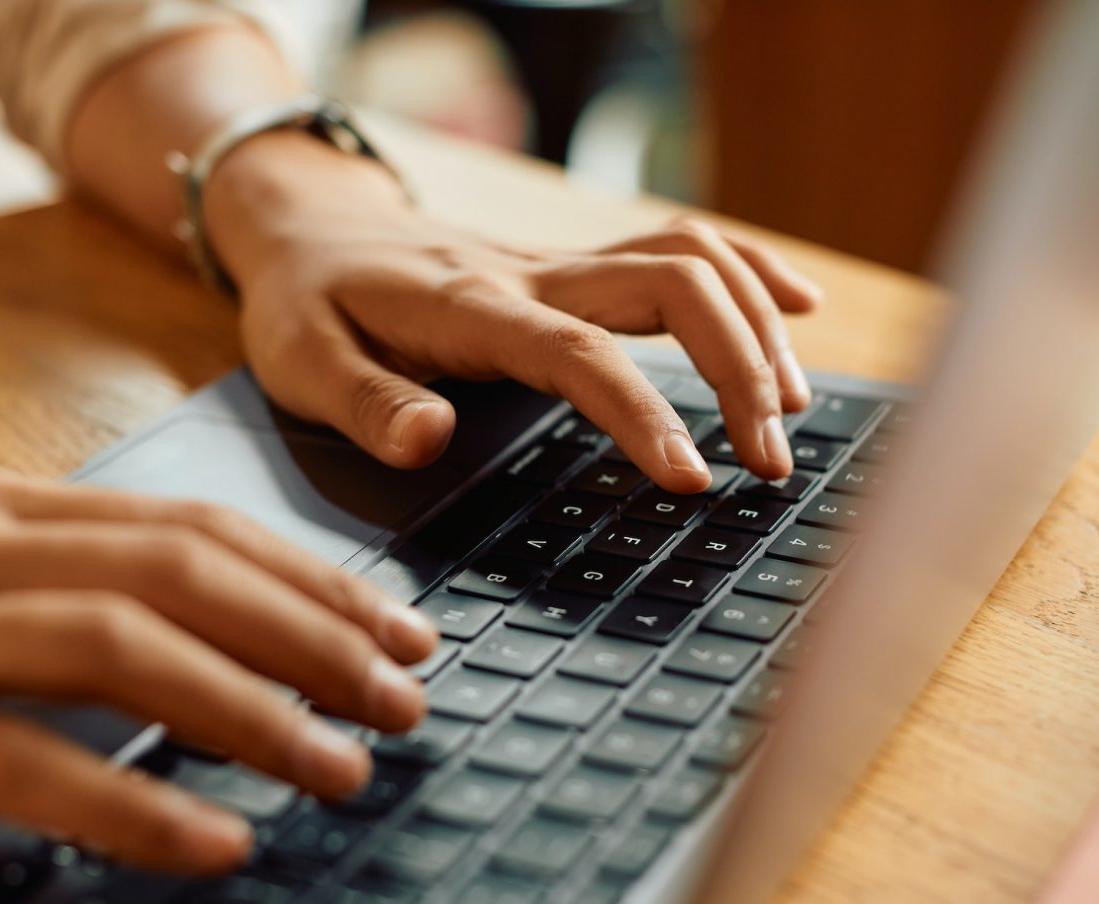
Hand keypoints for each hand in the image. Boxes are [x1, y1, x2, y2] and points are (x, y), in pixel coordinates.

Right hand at [0, 464, 437, 873]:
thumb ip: (54, 592)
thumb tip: (214, 639)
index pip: (188, 525)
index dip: (310, 576)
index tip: (398, 624)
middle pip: (175, 572)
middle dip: (312, 634)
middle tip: (405, 695)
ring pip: (114, 647)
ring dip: (251, 711)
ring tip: (344, 768)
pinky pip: (10, 764)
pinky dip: (126, 805)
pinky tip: (210, 843)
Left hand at [203, 133, 824, 492]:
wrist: (309, 228)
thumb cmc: (307, 305)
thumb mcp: (301, 360)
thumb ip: (363, 402)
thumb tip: (427, 440)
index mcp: (471, 308)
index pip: (579, 354)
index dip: (644, 412)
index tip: (694, 479)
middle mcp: (533, 275)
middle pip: (670, 287)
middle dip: (738, 367)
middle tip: (768, 462)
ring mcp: (561, 263)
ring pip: (689, 260)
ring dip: (755, 325)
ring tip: (792, 410)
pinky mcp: (577, 266)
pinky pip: (681, 245)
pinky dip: (748, 270)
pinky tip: (797, 309)